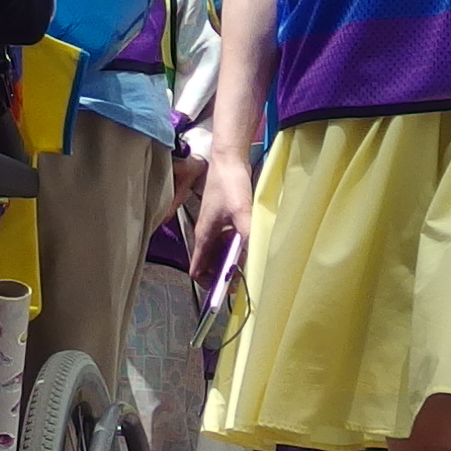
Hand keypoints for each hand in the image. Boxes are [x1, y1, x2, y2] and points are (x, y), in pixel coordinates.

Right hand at [184, 148, 255, 299]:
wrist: (228, 159)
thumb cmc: (229, 185)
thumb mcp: (241, 211)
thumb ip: (246, 235)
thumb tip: (253, 259)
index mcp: (204, 236)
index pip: (197, 269)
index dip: (208, 284)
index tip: (225, 291)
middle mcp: (207, 235)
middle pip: (210, 264)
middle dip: (223, 276)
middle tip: (243, 283)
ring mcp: (216, 227)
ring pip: (220, 254)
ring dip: (231, 263)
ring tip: (249, 269)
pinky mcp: (225, 220)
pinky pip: (229, 242)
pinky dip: (237, 250)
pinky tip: (252, 249)